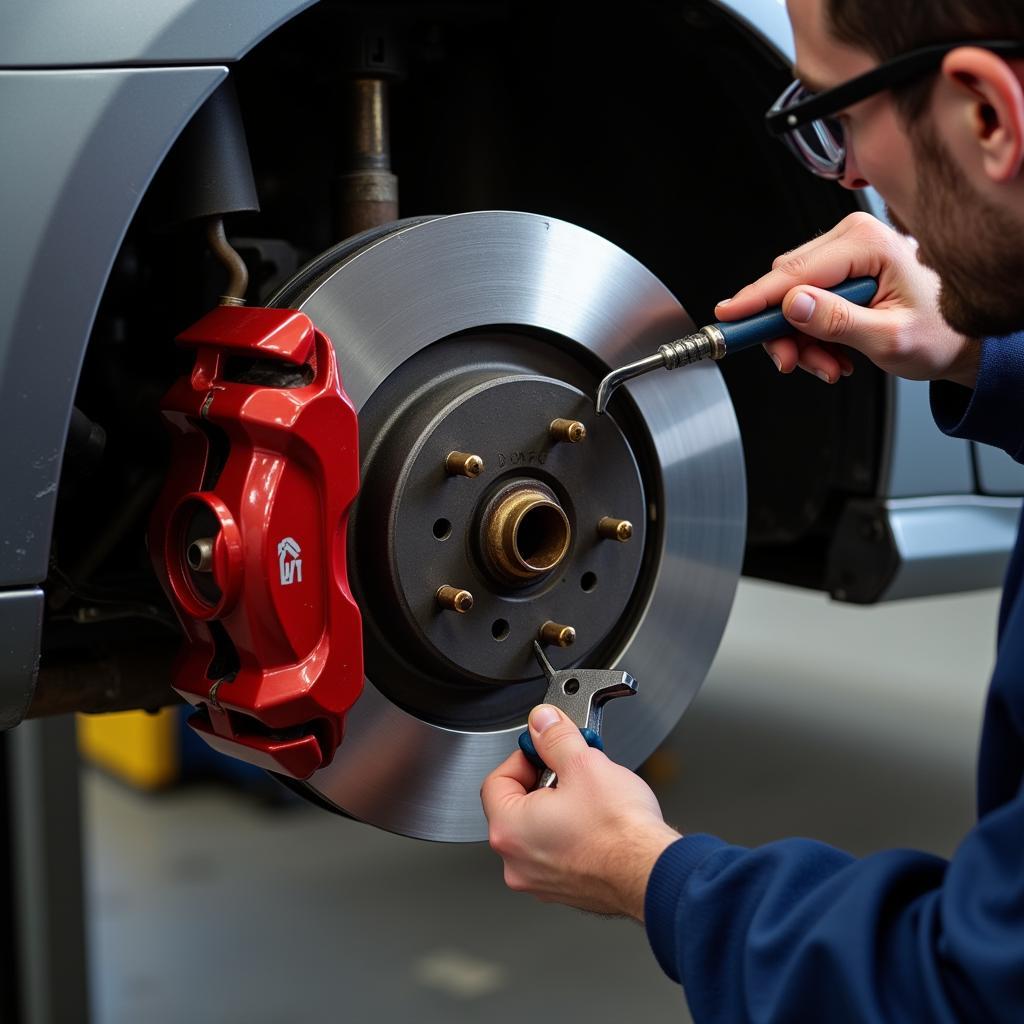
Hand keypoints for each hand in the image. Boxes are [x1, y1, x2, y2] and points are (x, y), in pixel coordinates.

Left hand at [481, 704, 680, 919]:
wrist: (653, 873)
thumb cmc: (620, 833)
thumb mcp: (583, 764)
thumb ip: (555, 737)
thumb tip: (543, 722)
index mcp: (509, 830)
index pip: (496, 780)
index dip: (524, 758)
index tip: (545, 751)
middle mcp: (517, 862)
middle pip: (517, 805)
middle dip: (545, 781)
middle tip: (572, 771)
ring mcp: (540, 880)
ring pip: (538, 829)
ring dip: (559, 807)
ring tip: (589, 796)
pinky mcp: (565, 889)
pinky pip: (557, 850)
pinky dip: (572, 833)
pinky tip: (597, 821)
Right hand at [716, 211, 978, 387]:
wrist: (961, 341)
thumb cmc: (941, 333)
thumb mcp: (888, 337)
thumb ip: (837, 321)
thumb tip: (792, 305)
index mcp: (868, 243)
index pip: (793, 274)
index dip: (756, 300)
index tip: (728, 318)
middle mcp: (853, 239)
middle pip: (785, 286)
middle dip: (786, 333)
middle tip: (797, 364)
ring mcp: (845, 253)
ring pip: (791, 300)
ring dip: (802, 341)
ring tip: (831, 365)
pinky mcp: (840, 270)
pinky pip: (805, 304)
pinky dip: (812, 336)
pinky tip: (835, 353)